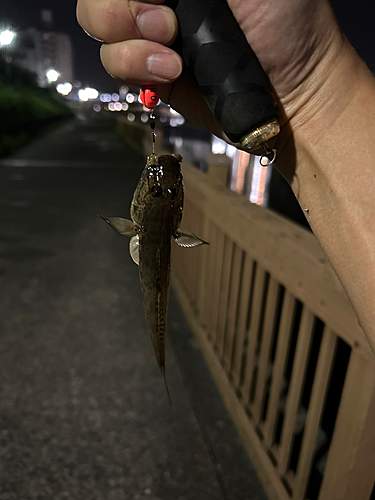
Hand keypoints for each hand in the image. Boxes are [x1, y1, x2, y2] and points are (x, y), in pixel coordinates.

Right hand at [76, 0, 345, 144]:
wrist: (291, 91)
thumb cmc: (286, 22)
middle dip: (122, 6)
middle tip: (166, 22)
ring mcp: (150, 30)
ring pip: (96, 20)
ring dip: (128, 35)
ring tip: (171, 48)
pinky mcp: (150, 70)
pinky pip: (113, 61)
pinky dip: (134, 65)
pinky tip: (171, 71)